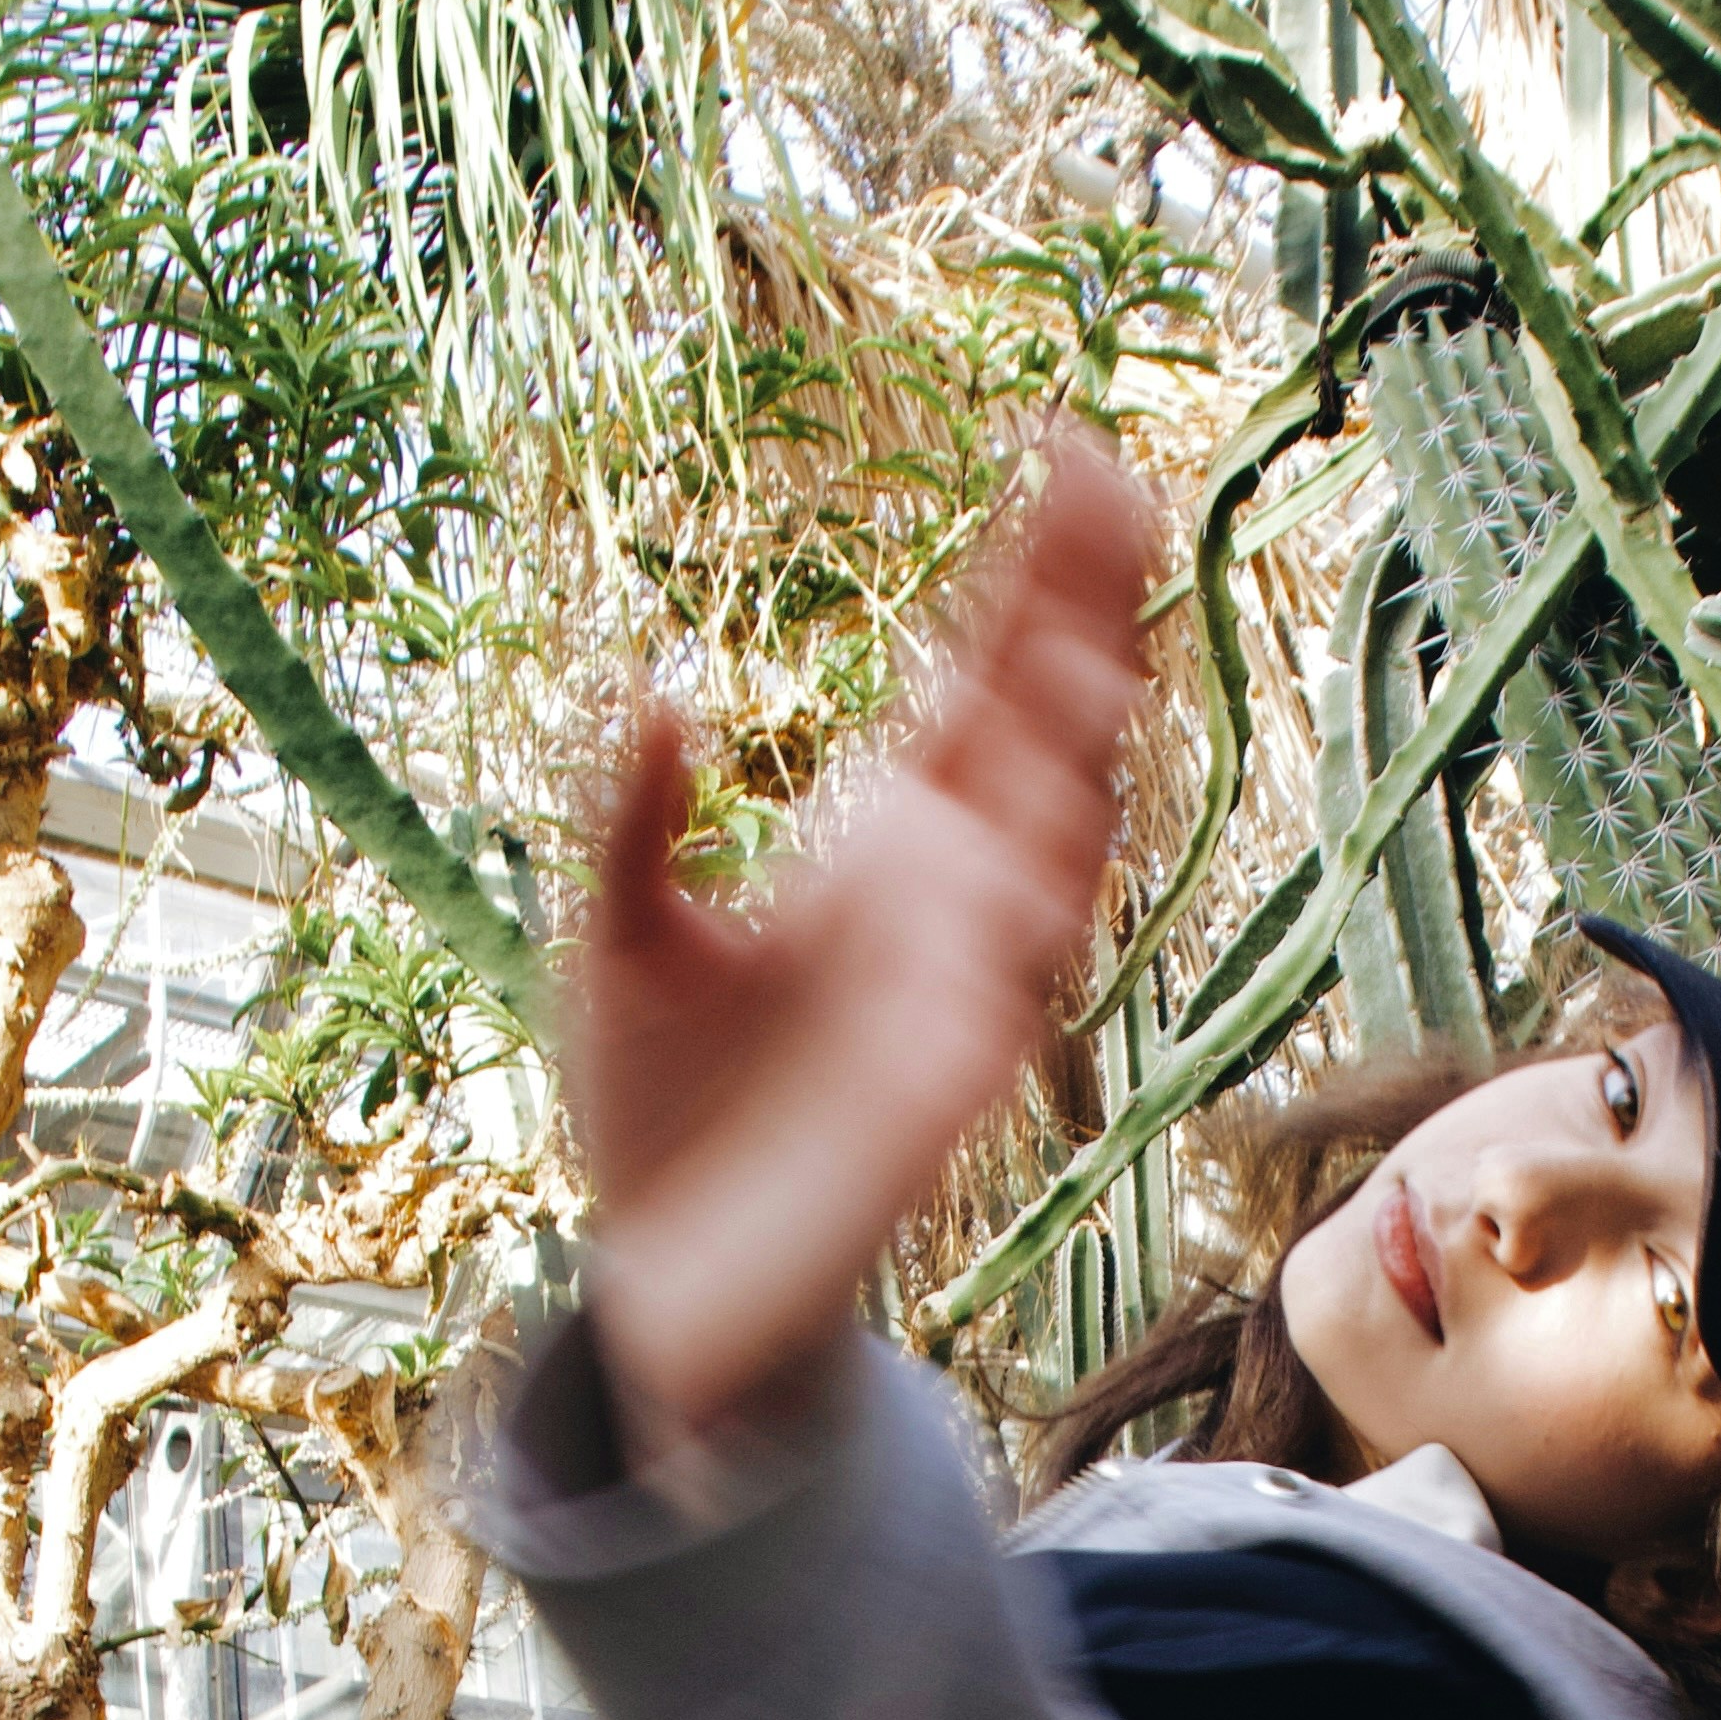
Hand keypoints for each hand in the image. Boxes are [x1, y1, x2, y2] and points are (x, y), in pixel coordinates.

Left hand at [574, 431, 1153, 1456]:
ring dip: (1072, 763)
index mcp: (887, 837)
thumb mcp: (612, 933)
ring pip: (1055, 853)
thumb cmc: (655, 1101)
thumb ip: (627, 820)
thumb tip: (650, 688)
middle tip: (1108, 500)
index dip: (1035, 567)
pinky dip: (1015, 931)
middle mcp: (949, 897)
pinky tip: (1020, 860)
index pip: (985, 673)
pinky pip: (1002, 1000)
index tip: (1067, 442)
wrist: (662, 1277)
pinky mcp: (943, 1092)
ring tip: (1078, 658)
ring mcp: (958, 991)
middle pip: (1049, 732)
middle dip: (1084, 622)